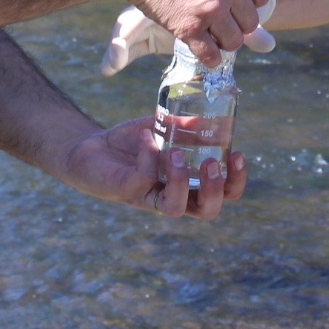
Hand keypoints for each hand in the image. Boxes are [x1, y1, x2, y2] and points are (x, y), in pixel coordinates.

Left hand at [59, 116, 247, 219]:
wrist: (90, 148)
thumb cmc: (132, 144)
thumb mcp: (164, 130)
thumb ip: (186, 126)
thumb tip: (212, 116)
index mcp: (190, 184)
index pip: (224, 194)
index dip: (236, 181)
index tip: (238, 154)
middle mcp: (173, 196)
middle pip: (207, 211)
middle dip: (215, 190)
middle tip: (212, 164)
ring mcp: (150, 197)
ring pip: (175, 208)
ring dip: (181, 181)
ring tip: (176, 154)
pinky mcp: (128, 191)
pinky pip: (144, 178)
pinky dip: (148, 154)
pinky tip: (146, 135)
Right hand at [101, 0, 276, 75]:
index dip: (246, 4)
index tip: (232, 5)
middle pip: (250, 23)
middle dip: (234, 24)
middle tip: (216, 21)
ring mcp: (212, 8)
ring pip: (234, 42)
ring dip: (221, 41)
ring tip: (207, 33)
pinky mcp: (189, 27)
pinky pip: (211, 55)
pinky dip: (208, 58)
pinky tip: (200, 48)